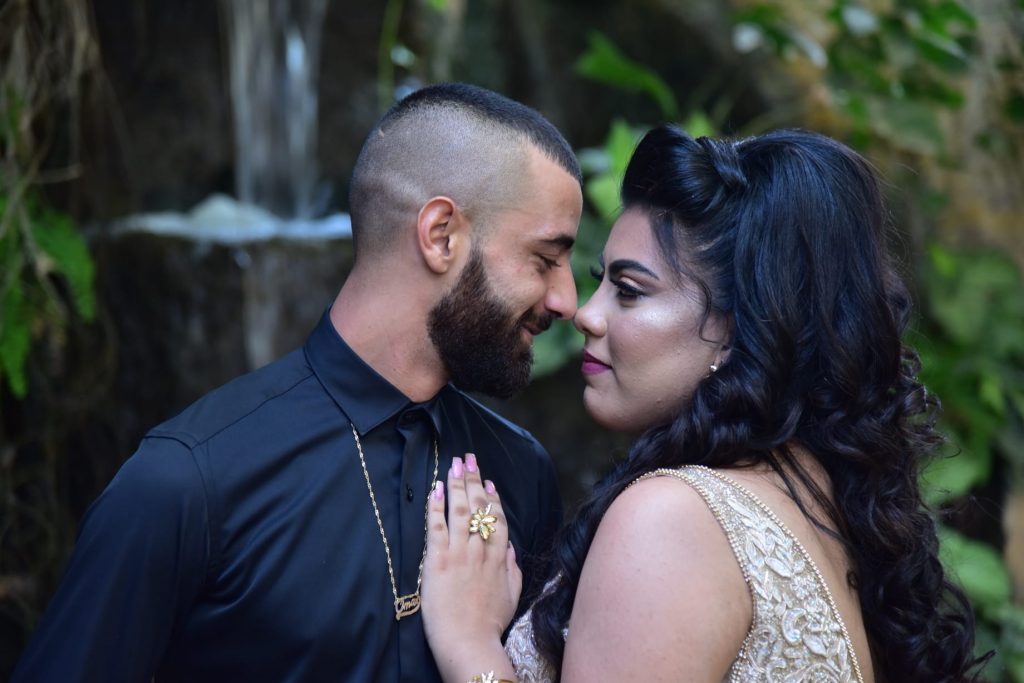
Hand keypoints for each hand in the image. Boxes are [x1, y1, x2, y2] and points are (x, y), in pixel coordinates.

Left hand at [421, 453, 521, 680]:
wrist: (469, 642)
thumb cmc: (490, 625)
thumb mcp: (512, 596)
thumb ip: (512, 570)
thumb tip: (511, 548)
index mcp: (499, 558)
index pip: (497, 519)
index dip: (492, 498)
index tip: (489, 481)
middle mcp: (480, 550)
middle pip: (479, 507)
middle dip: (474, 479)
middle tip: (469, 458)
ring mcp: (459, 553)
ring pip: (460, 510)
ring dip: (457, 484)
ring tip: (454, 463)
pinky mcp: (438, 560)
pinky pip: (436, 526)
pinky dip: (436, 505)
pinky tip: (435, 488)